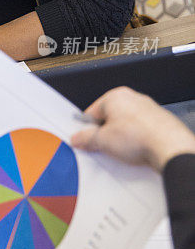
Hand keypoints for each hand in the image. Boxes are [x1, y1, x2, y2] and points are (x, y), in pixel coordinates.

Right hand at [71, 86, 194, 172]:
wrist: (170, 148)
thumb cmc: (140, 138)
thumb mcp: (103, 141)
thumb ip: (86, 139)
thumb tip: (79, 138)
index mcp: (116, 97)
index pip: (92, 112)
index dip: (86, 128)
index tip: (84, 140)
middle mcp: (133, 99)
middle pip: (109, 118)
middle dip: (104, 133)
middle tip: (102, 148)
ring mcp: (147, 109)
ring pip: (125, 125)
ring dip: (120, 138)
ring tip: (121, 152)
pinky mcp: (159, 121)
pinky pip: (140, 131)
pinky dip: (136, 141)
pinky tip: (135, 152)